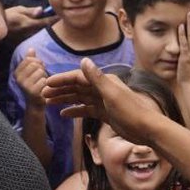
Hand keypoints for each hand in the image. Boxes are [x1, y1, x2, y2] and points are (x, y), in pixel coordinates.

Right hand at [4, 6, 58, 43]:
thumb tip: (42, 10)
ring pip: (41, 31)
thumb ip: (31, 11)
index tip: (61, 16)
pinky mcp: (25, 39)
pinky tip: (39, 25)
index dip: (55, 19)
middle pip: (45, 28)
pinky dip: (39, 29)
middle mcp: (31, 32)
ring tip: (52, 21)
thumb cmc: (7, 16)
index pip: (46, 22)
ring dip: (46, 27)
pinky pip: (35, 33)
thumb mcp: (19, 10)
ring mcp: (28, 36)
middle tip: (59, 17)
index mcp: (30, 24)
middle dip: (52, 23)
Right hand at [13, 49, 47, 103]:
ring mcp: (25, 85)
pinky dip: (47, 84)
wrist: (35, 104)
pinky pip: (45, 80)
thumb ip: (30, 60)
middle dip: (42, 70)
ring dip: (45, 77)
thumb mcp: (31, 72)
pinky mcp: (33, 91)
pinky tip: (44, 90)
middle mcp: (18, 78)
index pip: (30, 59)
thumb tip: (31, 48)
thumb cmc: (35, 86)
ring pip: (41, 72)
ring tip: (41, 84)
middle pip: (36, 64)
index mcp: (16, 72)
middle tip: (40, 79)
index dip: (37, 63)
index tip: (37, 71)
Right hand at [44, 59, 163, 143]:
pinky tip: (64, 114)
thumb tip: (83, 60)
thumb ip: (97, 78)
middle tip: (43, 94)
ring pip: (80, 98)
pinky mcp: (105, 113)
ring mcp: (103, 101)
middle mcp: (102, 88)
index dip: (62, 79)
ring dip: (65, 99)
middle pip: (77, 87)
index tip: (46, 82)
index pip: (78, 77)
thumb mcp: (112, 94)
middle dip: (60, 89)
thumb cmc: (131, 111)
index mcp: (104, 81)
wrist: (146, 129)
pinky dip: (75, 111)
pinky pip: (86, 110)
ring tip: (48, 103)